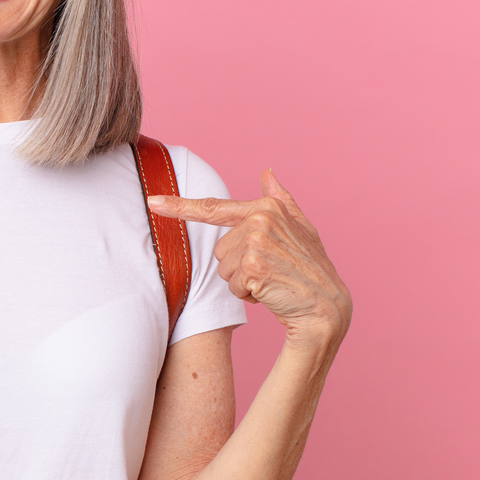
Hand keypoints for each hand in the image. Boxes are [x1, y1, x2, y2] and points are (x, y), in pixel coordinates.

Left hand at [148, 171, 351, 351]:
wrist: (326, 306)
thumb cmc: (313, 268)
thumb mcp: (302, 228)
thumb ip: (281, 199)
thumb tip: (267, 172)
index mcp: (266, 208)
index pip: (214, 208)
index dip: (179, 206)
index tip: (152, 202)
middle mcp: (260, 219)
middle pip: (220, 249)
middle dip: (239, 266)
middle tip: (270, 271)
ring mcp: (256, 240)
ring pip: (223, 269)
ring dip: (243, 282)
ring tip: (272, 281)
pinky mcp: (252, 265)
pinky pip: (231, 285)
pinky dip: (247, 294)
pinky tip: (270, 291)